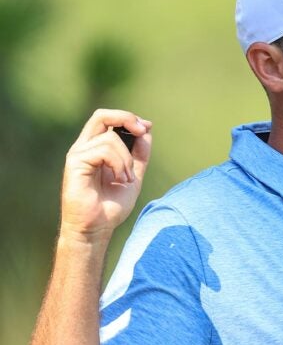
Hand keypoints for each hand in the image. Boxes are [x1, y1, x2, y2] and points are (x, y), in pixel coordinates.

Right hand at [60, 109, 151, 242]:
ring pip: (110, 138)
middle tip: (142, 131)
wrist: (97, 228)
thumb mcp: (134, 175)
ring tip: (126, 179)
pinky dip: (119, 164)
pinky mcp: (74, 163)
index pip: (107, 119)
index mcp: (96, 149)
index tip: (146, 128)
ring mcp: (77, 155)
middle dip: (126, 118)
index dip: (128, 118)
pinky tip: (119, 180)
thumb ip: (140, 154)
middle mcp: (84, 148)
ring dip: (127, 159)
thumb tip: (147, 130)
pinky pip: (103, 150)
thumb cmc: (111, 206)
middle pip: (101, 116)